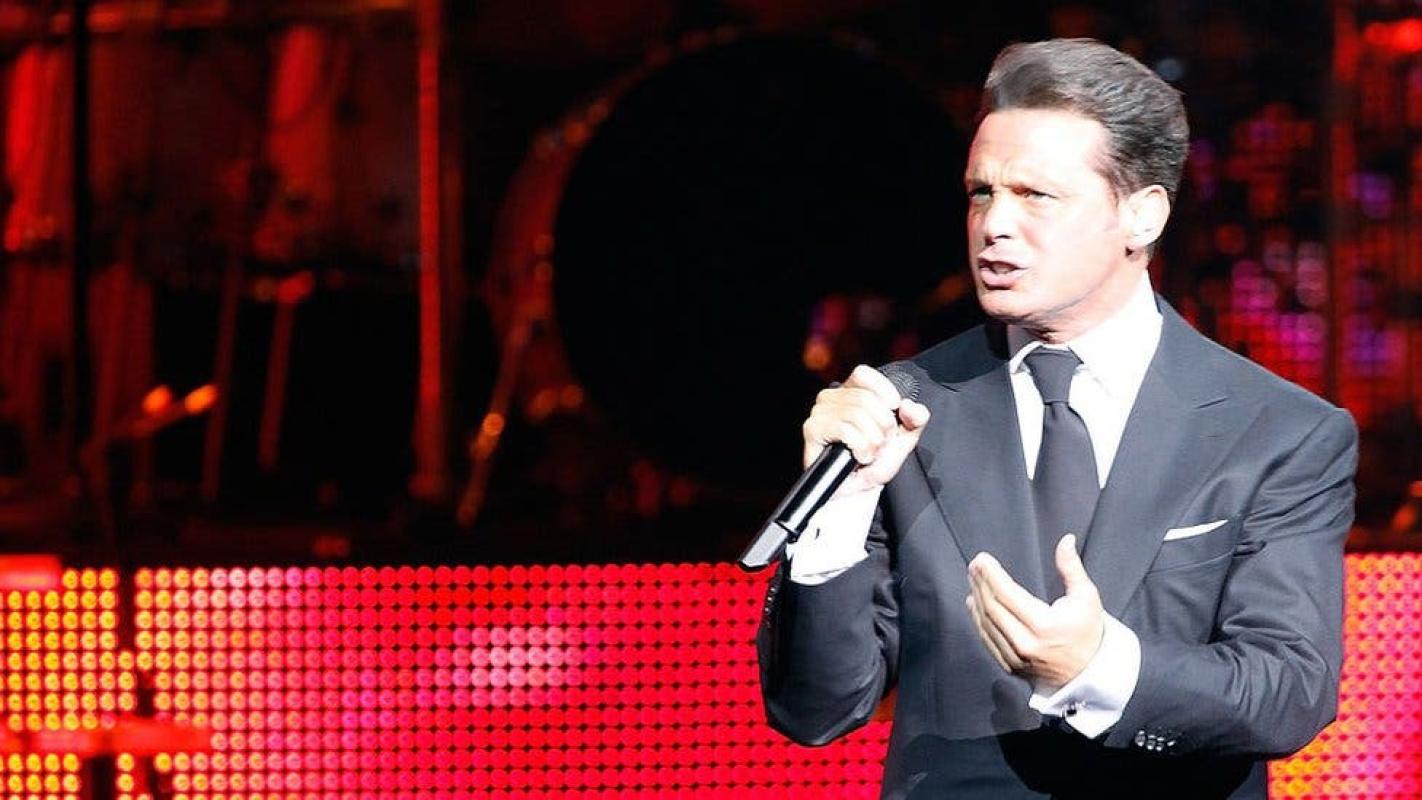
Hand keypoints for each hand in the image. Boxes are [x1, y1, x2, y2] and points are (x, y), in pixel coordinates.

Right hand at [801, 364, 930, 497]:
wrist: (858, 491)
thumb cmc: (876, 461)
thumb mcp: (904, 438)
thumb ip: (916, 418)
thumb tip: (909, 406)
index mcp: (850, 392)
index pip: (863, 374)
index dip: (883, 390)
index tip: (894, 409)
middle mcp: (831, 398)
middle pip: (866, 398)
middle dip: (884, 426)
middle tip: (881, 443)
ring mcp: (820, 413)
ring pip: (858, 414)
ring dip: (873, 440)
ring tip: (870, 452)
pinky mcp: (813, 430)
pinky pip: (846, 430)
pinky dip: (861, 448)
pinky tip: (860, 457)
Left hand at [965, 534, 1104, 690]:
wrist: (1088, 672)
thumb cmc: (1087, 631)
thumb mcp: (1086, 597)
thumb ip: (1072, 568)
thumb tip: (1066, 540)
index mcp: (1043, 625)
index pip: (1007, 594)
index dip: (991, 575)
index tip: (982, 559)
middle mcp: (1026, 643)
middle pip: (992, 607)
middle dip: (980, 583)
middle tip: (974, 565)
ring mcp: (1016, 658)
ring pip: (986, 624)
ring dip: (976, 599)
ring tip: (973, 580)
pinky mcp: (1010, 666)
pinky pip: (987, 640)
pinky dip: (978, 620)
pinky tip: (973, 604)